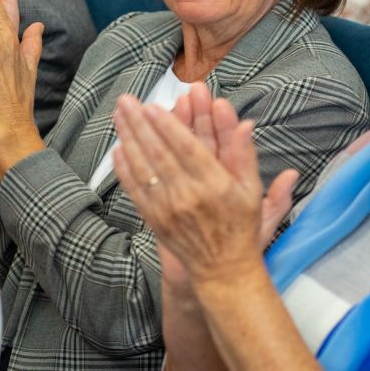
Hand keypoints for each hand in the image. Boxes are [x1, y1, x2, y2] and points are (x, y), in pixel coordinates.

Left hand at [113, 87, 297, 287]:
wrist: (223, 269)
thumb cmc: (240, 226)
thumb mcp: (251, 189)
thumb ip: (244, 154)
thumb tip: (244, 123)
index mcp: (215, 185)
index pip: (188, 148)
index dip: (169, 125)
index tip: (154, 106)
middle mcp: (189, 196)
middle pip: (160, 153)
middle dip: (141, 124)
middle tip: (127, 101)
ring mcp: (169, 209)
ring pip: (144, 168)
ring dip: (129, 139)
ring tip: (119, 115)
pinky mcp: (155, 220)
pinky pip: (136, 190)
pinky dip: (125, 169)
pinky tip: (117, 149)